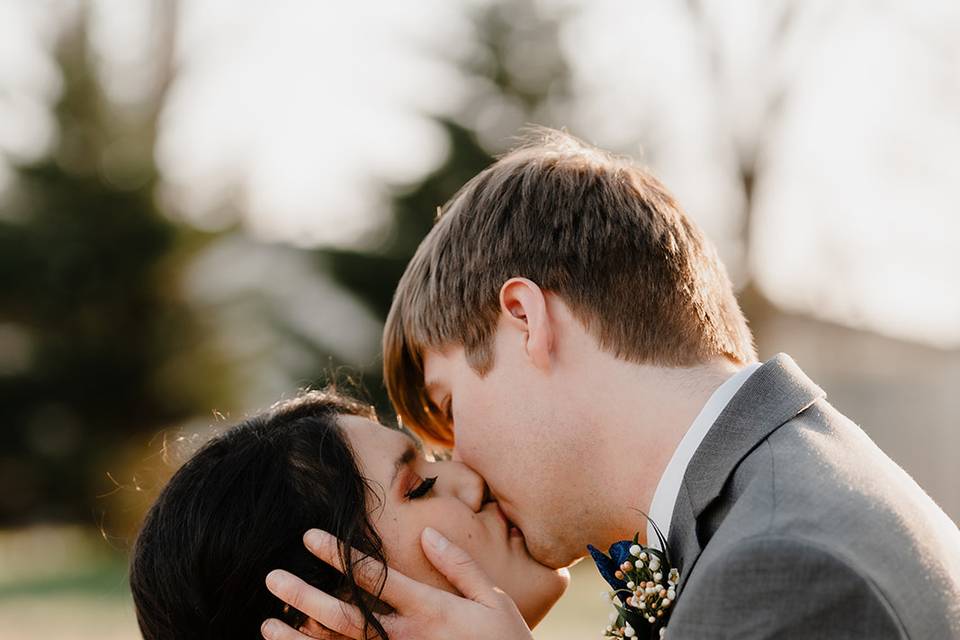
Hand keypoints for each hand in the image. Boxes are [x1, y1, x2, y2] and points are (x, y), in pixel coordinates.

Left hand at [261, 527, 533, 639]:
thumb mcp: (493, 601)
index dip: (340, 556)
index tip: (309, 537)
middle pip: (348, 616)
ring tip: (267, 624)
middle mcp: (408, 639)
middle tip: (273, 578)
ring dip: (301, 639)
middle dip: (307, 596)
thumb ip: (460, 567)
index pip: (376, 578)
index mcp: (431, 610)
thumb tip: (428, 534)